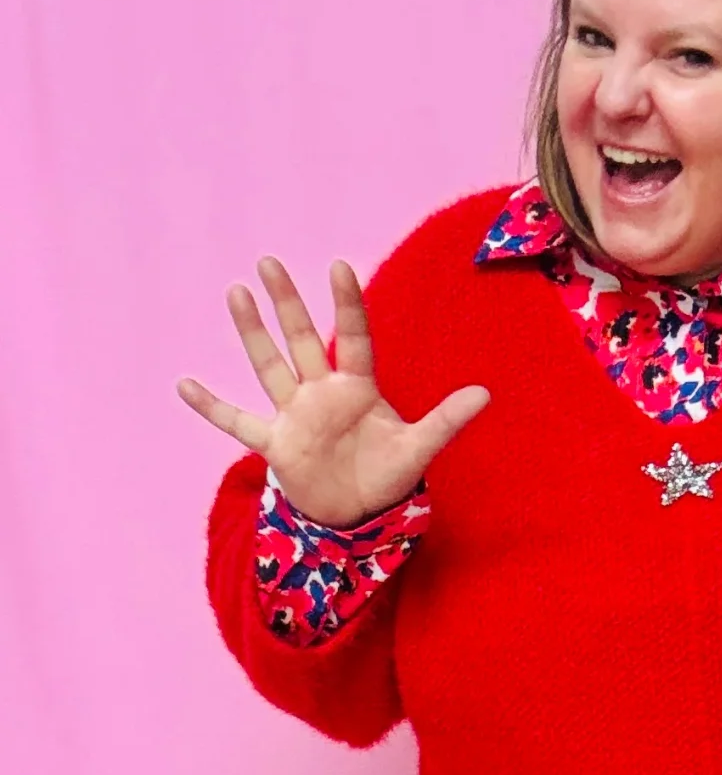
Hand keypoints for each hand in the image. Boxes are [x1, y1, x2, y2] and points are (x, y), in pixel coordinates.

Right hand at [177, 258, 488, 528]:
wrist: (358, 513)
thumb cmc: (387, 475)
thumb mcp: (418, 449)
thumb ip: (446, 420)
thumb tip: (485, 393)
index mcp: (358, 387)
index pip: (352, 336)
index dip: (346, 303)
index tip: (338, 265)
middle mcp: (322, 393)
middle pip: (302, 339)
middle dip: (286, 303)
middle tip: (269, 261)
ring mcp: (295, 415)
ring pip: (270, 366)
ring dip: (253, 333)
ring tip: (236, 292)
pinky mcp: (276, 443)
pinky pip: (238, 422)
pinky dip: (212, 407)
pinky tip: (184, 384)